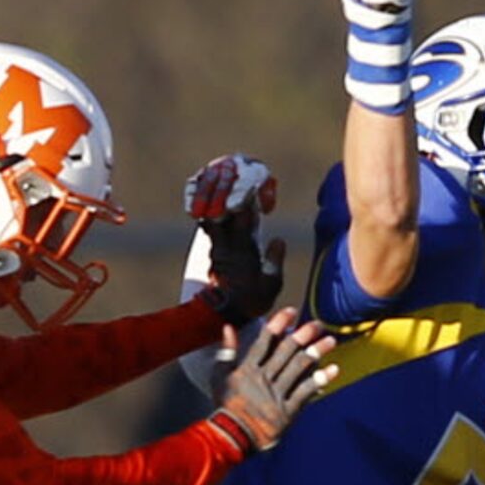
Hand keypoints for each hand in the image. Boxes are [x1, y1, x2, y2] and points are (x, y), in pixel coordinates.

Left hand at [186, 156, 285, 326]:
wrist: (225, 314)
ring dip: (214, 195)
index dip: (247, 197)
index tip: (253, 181)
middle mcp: (228, 244)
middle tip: (233, 169)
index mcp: (244, 249)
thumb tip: (278, 240)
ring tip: (218, 174)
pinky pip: (207, 224)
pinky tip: (208, 196)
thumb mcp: (271, 284)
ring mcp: (218, 246)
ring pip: (212, 214)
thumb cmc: (252, 300)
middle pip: (225, 210)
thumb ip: (274, 261)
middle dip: (228, 189)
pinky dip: (207, 209)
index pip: (244, 216)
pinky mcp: (213, 250)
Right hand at [211, 308, 336, 453]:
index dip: (279, 323)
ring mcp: (277, 393)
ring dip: (316, 352)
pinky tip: (333, 370)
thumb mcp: (219, 375)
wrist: (233, 435)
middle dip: (303, 334)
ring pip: (299, 368)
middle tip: (318, 324)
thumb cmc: (226, 405)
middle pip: (287, 350)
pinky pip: (306, 391)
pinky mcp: (287, 410)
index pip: (265, 340)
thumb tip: (228, 327)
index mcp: (248, 368)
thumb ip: (227, 351)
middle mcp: (264, 377)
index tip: (291, 311)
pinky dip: (320, 380)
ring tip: (330, 341)